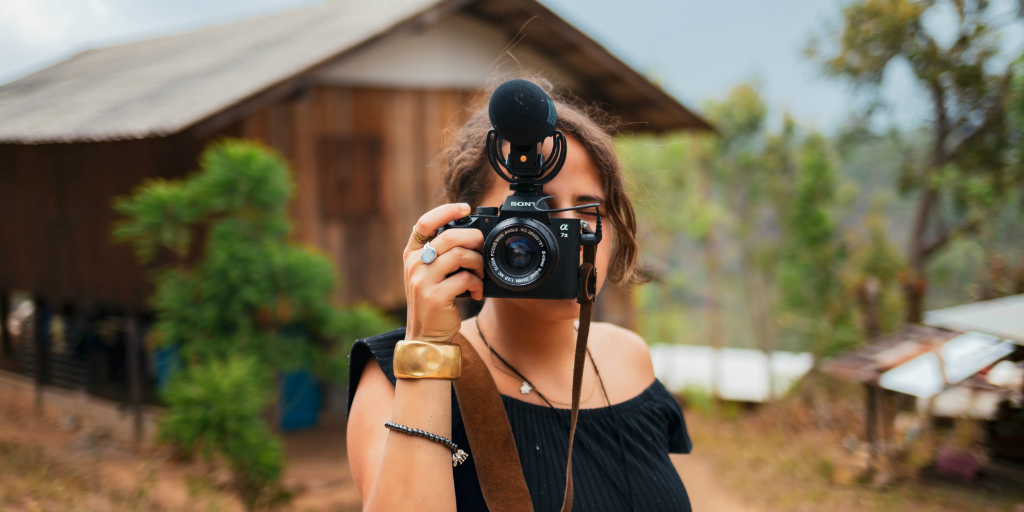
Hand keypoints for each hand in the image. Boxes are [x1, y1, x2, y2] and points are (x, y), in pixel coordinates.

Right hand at [404, 203, 484, 342]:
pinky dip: (477, 283)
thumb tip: (472, 234)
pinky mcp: (435, 296)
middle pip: (449, 236)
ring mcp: (423, 280)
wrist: (426, 336)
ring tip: (480, 274)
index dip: (446, 211)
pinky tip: (477, 291)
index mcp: (412, 254)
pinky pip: (465, 278)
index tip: (466, 208)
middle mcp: (414, 264)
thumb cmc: (434, 301)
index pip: (424, 222)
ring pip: (459, 254)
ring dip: (478, 263)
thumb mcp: (430, 274)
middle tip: (483, 250)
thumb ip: (441, 254)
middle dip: (474, 239)